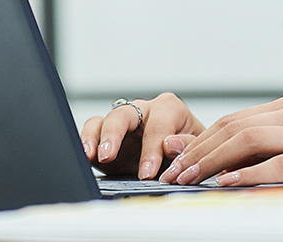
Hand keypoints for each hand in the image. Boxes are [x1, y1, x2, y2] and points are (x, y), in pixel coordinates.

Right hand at [80, 93, 205, 179]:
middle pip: (125, 114)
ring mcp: (124, 123)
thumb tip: (170, 144)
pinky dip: (86, 141)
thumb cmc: (188, 149)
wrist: (178, 160)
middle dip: (115, 134)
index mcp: (169, 109)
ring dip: (96, 137)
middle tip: (109, 156)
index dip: (152, 149)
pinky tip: (85, 156)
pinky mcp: (107, 138)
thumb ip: (188, 144)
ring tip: (92, 155)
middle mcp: (144, 110)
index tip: (147, 173)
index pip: (158, 126)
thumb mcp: (196, 147)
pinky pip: (92, 130)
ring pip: (105, 120)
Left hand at [158, 94, 282, 187]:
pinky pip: (278, 164)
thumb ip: (275, 147)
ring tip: (188, 180)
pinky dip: (249, 174)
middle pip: (234, 126)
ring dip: (213, 162)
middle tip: (170, 174)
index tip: (174, 160)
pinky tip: (228, 185)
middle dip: (197, 151)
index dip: (201, 139)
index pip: (235, 119)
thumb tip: (231, 168)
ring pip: (249, 141)